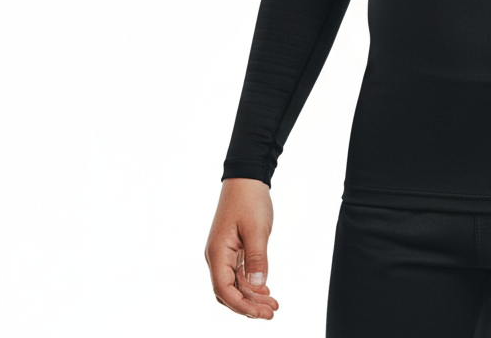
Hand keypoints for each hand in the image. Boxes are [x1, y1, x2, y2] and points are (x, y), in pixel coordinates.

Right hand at [205, 177, 280, 319]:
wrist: (247, 177)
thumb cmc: (249, 199)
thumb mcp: (257, 230)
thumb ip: (257, 259)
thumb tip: (257, 287)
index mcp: (217, 253)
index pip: (225, 291)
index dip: (242, 306)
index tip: (261, 314)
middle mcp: (217, 256)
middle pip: (228, 292)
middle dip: (248, 305)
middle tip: (271, 312)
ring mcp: (224, 253)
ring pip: (235, 284)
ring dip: (252, 295)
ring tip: (273, 304)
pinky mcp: (233, 248)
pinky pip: (239, 273)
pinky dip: (251, 283)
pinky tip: (265, 290)